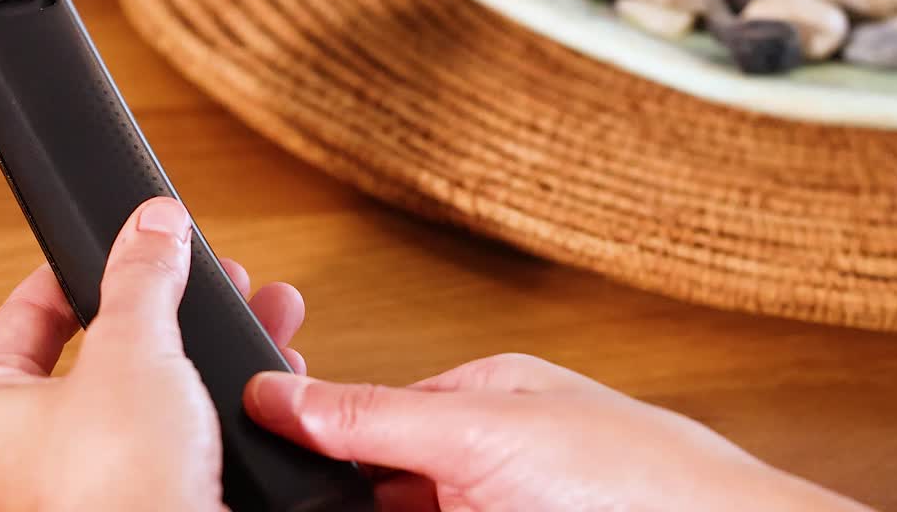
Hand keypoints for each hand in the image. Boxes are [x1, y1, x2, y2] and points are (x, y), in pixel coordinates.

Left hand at [0, 197, 306, 511]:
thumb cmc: (117, 493)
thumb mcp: (133, 352)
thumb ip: (142, 278)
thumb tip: (151, 225)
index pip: (27, 311)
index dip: (82, 267)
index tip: (124, 240)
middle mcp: (28, 450)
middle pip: (104, 345)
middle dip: (169, 305)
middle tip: (201, 272)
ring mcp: (90, 479)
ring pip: (155, 387)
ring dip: (207, 346)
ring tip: (253, 305)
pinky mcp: (147, 498)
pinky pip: (184, 430)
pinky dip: (223, 399)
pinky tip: (264, 372)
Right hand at [245, 354, 872, 511]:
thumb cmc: (640, 479)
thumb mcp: (487, 432)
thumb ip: (378, 416)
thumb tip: (284, 395)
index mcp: (481, 403)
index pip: (365, 419)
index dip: (307, 446)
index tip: (256, 469)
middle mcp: (482, 464)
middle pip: (373, 486)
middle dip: (329, 500)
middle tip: (274, 503)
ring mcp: (489, 511)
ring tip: (301, 508)